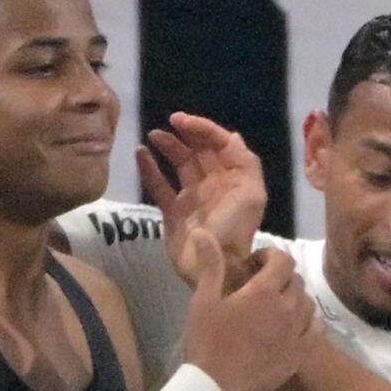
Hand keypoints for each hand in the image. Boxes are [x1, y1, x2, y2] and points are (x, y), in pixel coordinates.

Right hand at [139, 113, 265, 287]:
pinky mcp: (173, 212)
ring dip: (168, 147)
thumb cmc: (235, 231)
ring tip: (154, 135)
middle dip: (186, 134)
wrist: (214, 269)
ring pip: (180, 164)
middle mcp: (214, 184)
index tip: (182, 121)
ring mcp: (192, 197)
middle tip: (169, 124)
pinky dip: (150, 170)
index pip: (220, 144)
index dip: (203, 129)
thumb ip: (244, 163)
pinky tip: (140, 154)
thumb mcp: (250, 195)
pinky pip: (160, 186)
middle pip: (200, 151)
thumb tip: (232, 137)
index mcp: (234, 178)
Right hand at [178, 236, 316, 390]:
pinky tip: (294, 325)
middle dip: (281, 277)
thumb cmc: (207, 342)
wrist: (215, 387)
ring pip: (308, 303)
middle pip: (296, 281)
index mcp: (263, 292)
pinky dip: (308, 321)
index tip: (255, 265)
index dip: (270, 256)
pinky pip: (316, 328)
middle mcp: (287, 308)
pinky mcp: (300, 353)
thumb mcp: (203, 301)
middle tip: (262, 286)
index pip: (283, 260)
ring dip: (295, 298)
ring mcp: (296, 332)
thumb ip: (210, 265)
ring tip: (277, 306)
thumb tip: (201, 231)